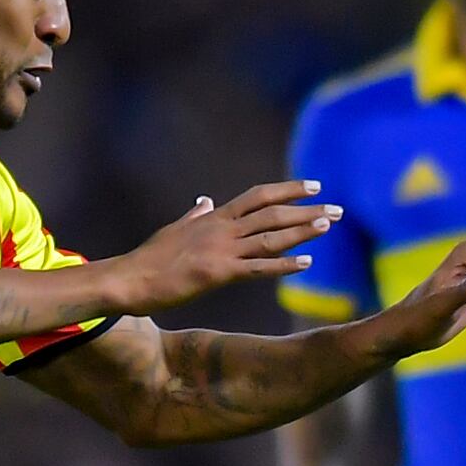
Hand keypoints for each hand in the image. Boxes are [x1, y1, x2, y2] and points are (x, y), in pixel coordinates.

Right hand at [118, 182, 340, 313]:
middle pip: (272, 214)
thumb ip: (193, 216)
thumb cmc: (149, 259)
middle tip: (337, 208)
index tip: (313, 186)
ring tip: (329, 224)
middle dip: (306, 210)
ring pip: (270, 236)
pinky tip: (307, 262)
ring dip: (302, 231)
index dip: (287, 190)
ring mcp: (220, 250)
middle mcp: (221, 229)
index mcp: (214, 219)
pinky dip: (284, 264)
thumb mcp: (173, 230)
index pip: (257, 197)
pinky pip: (258, 268)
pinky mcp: (218, 274)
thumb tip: (204, 199)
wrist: (129, 279)